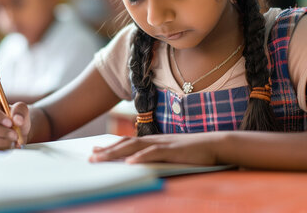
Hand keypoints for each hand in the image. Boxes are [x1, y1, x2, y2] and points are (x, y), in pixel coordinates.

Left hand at [89, 132, 221, 164]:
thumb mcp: (171, 155)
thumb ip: (156, 158)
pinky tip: (129, 163)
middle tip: (90, 157)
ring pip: (134, 147)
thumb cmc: (194, 153)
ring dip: (116, 153)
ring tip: (100, 159)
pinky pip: (154, 153)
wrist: (216, 145)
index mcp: (154, 141)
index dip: (110, 146)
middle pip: (125, 144)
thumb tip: (139, 165)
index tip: (95, 149)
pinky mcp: (173, 150)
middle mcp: (155, 140)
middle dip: (106, 151)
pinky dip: (141, 158)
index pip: (127, 142)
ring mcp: (163, 144)